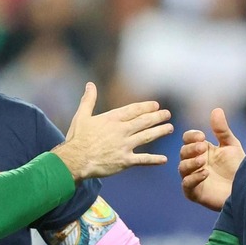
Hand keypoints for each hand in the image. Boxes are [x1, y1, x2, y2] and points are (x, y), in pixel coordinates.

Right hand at [52, 83, 172, 179]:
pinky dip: (154, 159)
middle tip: (167, 114)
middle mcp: (121, 131)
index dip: (146, 107)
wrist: (75, 160)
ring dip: (160, 131)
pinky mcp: (125, 160)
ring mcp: (125, 145)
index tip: (156, 105)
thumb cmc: (77, 138)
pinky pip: (143, 159)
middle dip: (158, 117)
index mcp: (112, 119)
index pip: (133, 110)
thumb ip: (88, 100)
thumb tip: (90, 84)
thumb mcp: (81, 116)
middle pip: (144, 121)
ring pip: (147, 136)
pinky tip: (164, 159)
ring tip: (170, 128)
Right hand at [179, 109, 243, 211]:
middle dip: (191, 149)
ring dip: (191, 163)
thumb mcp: (231, 146)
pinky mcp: (195, 193)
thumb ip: (222, 130)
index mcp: (201, 150)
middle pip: (183, 152)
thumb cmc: (239, 168)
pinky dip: (194, 178)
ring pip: (182, 168)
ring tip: (203, 161)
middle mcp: (194, 163)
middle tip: (202, 148)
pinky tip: (205, 173)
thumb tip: (216, 109)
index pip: (188, 139)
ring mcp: (193, 178)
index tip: (202, 136)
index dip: (191, 136)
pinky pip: (187, 185)